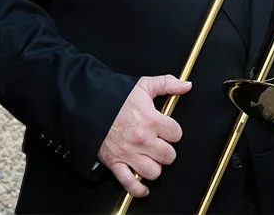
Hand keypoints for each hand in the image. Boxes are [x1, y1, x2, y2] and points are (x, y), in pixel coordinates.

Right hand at [99, 75, 190, 197]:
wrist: (88, 104)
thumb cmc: (114, 96)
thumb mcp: (143, 85)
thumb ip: (168, 84)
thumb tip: (186, 85)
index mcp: (151, 120)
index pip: (177, 134)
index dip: (173, 132)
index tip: (167, 130)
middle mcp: (142, 139)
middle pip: (169, 156)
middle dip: (166, 150)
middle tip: (160, 144)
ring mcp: (129, 153)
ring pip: (154, 172)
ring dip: (155, 167)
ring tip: (151, 159)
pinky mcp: (115, 163)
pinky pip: (130, 183)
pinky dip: (138, 189)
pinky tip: (143, 187)